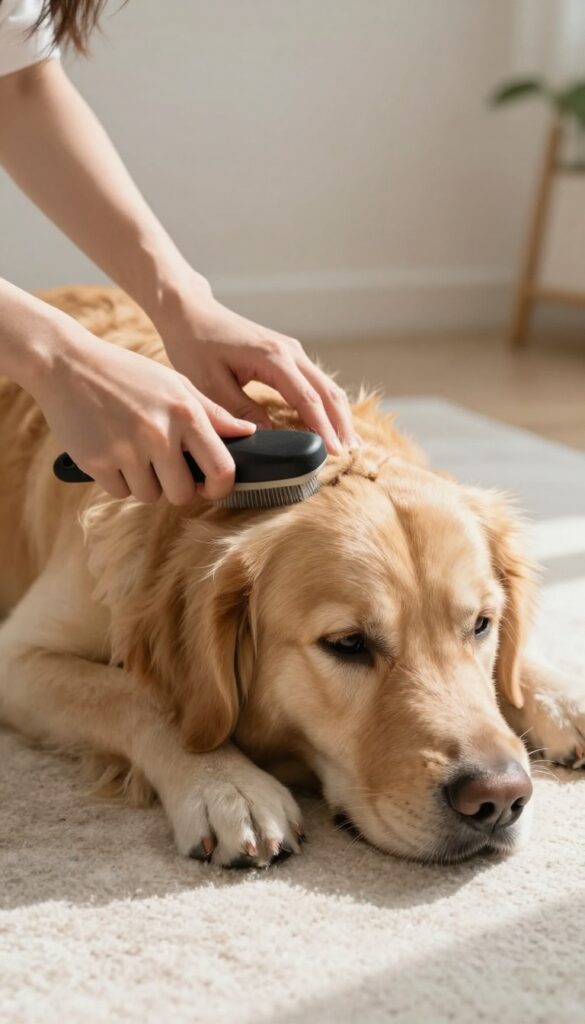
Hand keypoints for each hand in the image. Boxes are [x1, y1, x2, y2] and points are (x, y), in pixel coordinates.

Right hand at [33, 322, 255, 503]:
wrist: (67, 364)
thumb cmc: (127, 374)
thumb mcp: (175, 384)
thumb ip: (212, 413)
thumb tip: (248, 433)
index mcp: (185, 413)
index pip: (221, 469)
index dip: (220, 487)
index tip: (211, 486)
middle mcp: (159, 433)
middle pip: (183, 494)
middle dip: (177, 488)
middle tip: (165, 468)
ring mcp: (127, 450)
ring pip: (150, 496)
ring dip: (144, 483)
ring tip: (133, 452)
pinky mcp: (97, 462)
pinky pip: (120, 492)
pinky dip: (118, 480)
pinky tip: (111, 451)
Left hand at [158, 285, 357, 453]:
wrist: (192, 313)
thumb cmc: (196, 345)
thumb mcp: (211, 384)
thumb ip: (240, 410)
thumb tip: (268, 436)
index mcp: (273, 358)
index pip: (307, 399)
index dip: (323, 428)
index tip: (333, 452)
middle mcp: (290, 352)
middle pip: (328, 392)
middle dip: (341, 425)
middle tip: (349, 454)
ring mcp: (292, 351)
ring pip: (327, 387)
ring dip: (340, 415)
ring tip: (349, 444)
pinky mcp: (289, 356)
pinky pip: (316, 383)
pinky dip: (327, 404)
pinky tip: (331, 424)